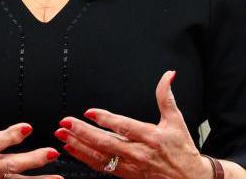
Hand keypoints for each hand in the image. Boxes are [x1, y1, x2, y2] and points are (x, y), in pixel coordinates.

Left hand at [54, 71, 210, 178]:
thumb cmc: (182, 150)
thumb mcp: (177, 120)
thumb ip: (166, 96)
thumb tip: (168, 75)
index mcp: (150, 136)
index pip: (124, 127)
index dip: (106, 119)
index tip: (89, 112)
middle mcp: (138, 152)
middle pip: (106, 142)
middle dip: (83, 133)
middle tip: (66, 123)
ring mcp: (130, 166)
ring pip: (100, 156)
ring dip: (79, 146)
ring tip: (63, 136)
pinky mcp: (126, 175)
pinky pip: (101, 167)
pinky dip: (85, 158)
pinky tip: (72, 150)